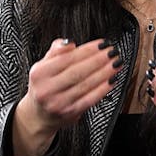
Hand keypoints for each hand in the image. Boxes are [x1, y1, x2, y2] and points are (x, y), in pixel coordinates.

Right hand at [12, 38, 120, 155]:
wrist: (39, 113)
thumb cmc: (45, 85)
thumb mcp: (43, 65)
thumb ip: (56, 50)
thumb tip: (69, 42)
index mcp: (39, 74)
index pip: (67, 58)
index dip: (87, 50)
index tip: (102, 44)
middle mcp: (47, 89)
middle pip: (77, 72)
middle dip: (98, 60)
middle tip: (112, 52)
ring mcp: (58, 103)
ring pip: (85, 85)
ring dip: (104, 73)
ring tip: (115, 63)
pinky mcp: (70, 113)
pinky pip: (90, 99)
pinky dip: (103, 89)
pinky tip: (111, 80)